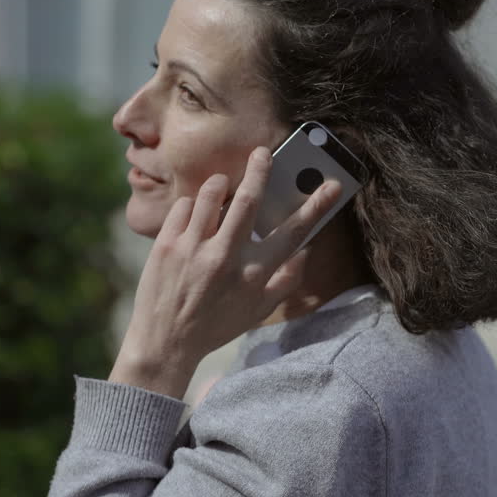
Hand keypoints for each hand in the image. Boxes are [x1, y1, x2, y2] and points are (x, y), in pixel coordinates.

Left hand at [108, 146, 341, 398]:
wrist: (165, 343)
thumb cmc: (216, 326)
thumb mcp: (258, 310)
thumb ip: (286, 280)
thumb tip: (305, 251)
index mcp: (253, 274)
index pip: (293, 233)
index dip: (316, 206)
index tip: (332, 185)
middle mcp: (225, 258)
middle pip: (247, 200)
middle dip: (259, 169)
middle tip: (262, 152)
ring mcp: (193, 249)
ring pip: (210, 194)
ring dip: (220, 185)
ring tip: (224, 189)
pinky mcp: (166, 244)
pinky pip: (184, 206)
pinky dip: (192, 205)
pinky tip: (196, 218)